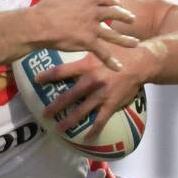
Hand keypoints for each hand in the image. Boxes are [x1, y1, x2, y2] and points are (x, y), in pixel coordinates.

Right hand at [30, 0, 139, 70]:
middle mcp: (94, 13)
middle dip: (125, 16)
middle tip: (132, 20)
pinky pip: (102, 53)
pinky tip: (118, 68)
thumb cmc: (48, 6)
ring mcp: (93, 29)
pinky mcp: (88, 42)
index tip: (117, 3)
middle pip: (115, 14)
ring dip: (126, 40)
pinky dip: (111, 61)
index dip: (114, 1)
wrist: (40, 24)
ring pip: (114, 35)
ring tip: (135, 43)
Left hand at [36, 42, 160, 134]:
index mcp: (86, 66)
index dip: (48, 76)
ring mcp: (101, 94)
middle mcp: (91, 81)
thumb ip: (85, 50)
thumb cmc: (119, 52)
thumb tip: (71, 39)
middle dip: (55, 106)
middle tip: (44, 114)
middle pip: (68, 96)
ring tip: (59, 129)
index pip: (61, 71)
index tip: (36, 81)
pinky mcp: (112, 103)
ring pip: (82, 111)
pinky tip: (86, 138)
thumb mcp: (100, 47)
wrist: (141, 62)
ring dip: (69, 121)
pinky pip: (101, 120)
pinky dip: (93, 130)